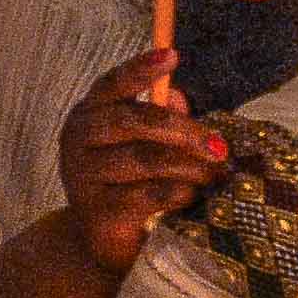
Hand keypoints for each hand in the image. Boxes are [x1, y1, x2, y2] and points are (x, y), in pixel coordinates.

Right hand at [57, 50, 226, 271]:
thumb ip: (160, 118)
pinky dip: (177, 193)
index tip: (172, 55)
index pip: (112, 84)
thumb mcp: (146, 146)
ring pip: (144, 159)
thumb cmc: (130, 183)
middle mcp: (77, 139)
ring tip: (215, 175)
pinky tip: (190, 195)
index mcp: (89, 114)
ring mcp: (82, 175)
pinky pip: (146, 194)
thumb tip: (177, 96)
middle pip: (133, 121)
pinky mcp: (95, 210)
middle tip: (220, 147)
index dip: (140, 69)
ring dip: (189, 167)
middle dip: (184, 131)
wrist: (104, 243)